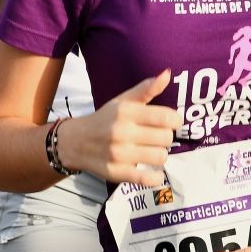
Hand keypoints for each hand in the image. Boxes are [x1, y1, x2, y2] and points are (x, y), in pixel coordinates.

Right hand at [56, 71, 181, 184]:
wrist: (75, 142)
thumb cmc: (105, 119)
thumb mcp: (123, 101)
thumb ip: (147, 89)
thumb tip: (168, 73)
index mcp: (126, 112)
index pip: (166, 118)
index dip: (175, 121)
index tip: (170, 122)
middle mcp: (122, 132)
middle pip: (166, 138)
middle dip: (165, 137)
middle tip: (155, 137)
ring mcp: (119, 154)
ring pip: (161, 157)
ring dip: (159, 155)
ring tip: (150, 151)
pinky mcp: (116, 173)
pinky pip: (147, 178)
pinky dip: (155, 177)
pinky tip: (152, 171)